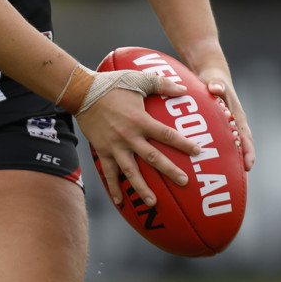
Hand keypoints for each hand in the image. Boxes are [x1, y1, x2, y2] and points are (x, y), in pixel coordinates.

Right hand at [77, 76, 200, 206]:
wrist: (82, 92)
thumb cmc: (112, 84)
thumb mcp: (137, 79)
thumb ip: (161, 83)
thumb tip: (183, 89)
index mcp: (140, 120)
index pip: (166, 135)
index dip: (183, 144)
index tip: (197, 152)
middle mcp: (129, 136)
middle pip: (153, 158)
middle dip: (170, 171)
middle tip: (184, 182)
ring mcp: (115, 146)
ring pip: (131, 171)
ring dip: (142, 188)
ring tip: (153, 203)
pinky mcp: (102, 150)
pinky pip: (109, 172)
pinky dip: (114, 187)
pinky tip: (120, 201)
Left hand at [199, 67, 254, 171]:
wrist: (210, 75)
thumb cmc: (215, 79)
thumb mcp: (216, 80)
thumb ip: (217, 84)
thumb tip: (216, 88)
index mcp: (237, 116)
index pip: (245, 137)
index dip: (248, 152)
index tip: (248, 166)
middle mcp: (233, 125)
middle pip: (239, 147)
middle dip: (238, 163)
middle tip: (235, 180)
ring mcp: (224, 127)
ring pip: (227, 148)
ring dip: (226, 161)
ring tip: (220, 178)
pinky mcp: (214, 127)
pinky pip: (215, 142)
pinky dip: (213, 152)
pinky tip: (202, 163)